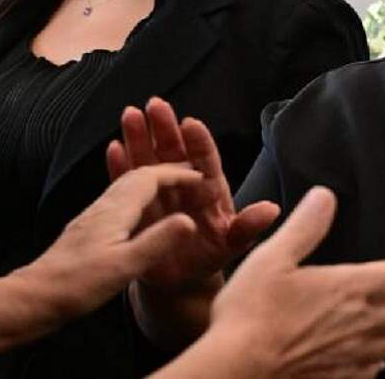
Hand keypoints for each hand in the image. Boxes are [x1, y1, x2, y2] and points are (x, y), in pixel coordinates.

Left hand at [0, 164, 204, 351]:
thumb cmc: (77, 284)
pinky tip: (137, 207)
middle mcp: (103, 206)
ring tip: (170, 183)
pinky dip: (136, 194)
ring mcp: (93, 216)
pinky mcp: (87, 228)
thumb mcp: (125, 267)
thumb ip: (158, 241)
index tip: (199, 176)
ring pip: (125, 185)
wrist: (34, 296)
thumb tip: (189, 220)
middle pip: (137, 174)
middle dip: (165, 168)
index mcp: (116, 211)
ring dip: (150, 178)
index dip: (177, 173)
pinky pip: (117, 199)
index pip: (150, 177)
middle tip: (189, 171)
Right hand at [106, 98, 279, 287]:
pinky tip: (113, 148)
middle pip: (174, 153)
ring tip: (131, 115)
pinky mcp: (136, 207)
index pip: (206, 162)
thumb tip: (271, 209)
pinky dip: (118, 167)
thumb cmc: (211, 256)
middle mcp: (183, 185)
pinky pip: (125, 184)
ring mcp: (158, 193)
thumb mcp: (232, 244)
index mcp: (209, 190)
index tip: (191, 123)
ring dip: (139, 138)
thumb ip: (248, 227)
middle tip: (156, 105)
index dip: (199, 143)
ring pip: (148, 161)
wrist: (181, 279)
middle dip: (165, 129)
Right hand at [199, 187, 384, 377]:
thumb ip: (304, 226)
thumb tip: (326, 195)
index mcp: (350, 288)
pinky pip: (367, 370)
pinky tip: (378, 363)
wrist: (237, 370)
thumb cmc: (252, 311)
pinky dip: (378, 361)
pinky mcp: (335, 378)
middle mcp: (360, 322)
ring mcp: (350, 354)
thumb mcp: (274, 257)